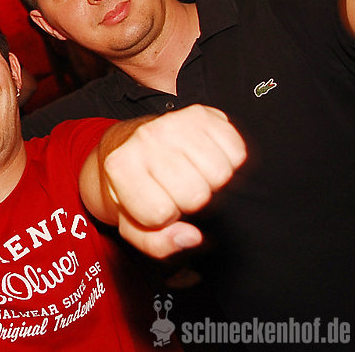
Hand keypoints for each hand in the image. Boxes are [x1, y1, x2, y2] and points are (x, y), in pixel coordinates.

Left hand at [103, 105, 245, 258]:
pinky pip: (237, 152)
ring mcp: (173, 122)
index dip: (162, 217)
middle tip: (177, 190)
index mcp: (120, 166)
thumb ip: (157, 244)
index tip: (155, 202)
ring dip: (211, 182)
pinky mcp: (202, 114)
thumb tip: (193, 237)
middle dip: (190, 202)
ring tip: (192, 174)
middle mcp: (145, 138)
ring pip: (221, 174)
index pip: (160, 213)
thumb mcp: (133, 224)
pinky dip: (229, 162)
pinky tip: (205, 159)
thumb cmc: (136, 189)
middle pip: (196, 195)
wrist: (131, 146)